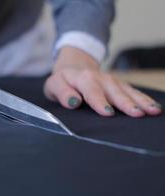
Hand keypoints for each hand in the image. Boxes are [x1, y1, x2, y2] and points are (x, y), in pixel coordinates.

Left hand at [44, 47, 161, 116]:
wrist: (73, 68)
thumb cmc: (63, 81)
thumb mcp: (54, 86)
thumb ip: (62, 93)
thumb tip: (73, 102)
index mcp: (81, 78)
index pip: (91, 91)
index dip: (99, 101)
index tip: (107, 112)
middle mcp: (99, 78)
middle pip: (113, 91)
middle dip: (125, 102)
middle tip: (136, 113)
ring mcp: (111, 81)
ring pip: (127, 91)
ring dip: (139, 101)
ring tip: (152, 111)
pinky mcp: (119, 85)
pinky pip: (133, 91)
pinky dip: (144, 99)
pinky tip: (154, 107)